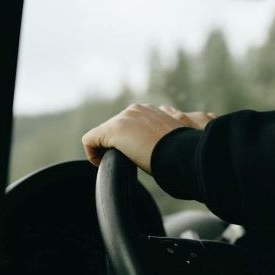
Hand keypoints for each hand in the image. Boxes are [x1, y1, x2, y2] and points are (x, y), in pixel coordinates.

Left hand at [81, 104, 216, 173]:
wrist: (183, 152)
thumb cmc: (184, 151)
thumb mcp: (175, 141)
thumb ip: (167, 139)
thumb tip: (169, 149)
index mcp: (151, 111)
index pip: (130, 122)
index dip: (128, 140)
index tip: (136, 154)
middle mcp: (135, 110)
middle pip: (115, 127)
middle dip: (116, 144)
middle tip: (124, 162)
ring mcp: (123, 119)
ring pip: (102, 134)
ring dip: (105, 149)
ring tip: (115, 164)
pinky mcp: (112, 131)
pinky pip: (90, 140)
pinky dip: (92, 154)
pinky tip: (101, 165)